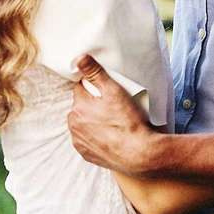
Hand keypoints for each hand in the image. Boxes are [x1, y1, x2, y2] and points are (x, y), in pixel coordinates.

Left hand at [67, 54, 155, 173]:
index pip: (81, 89)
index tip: (107, 93)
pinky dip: (94, 137)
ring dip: (91, 122)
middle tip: (112, 108)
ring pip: (82, 124)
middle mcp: (74, 125)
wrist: (138, 153)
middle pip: (80, 107)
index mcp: (78, 107)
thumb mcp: (114, 91)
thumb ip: (95, 73)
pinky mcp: (86, 154)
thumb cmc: (128, 122)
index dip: (94, 88)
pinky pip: (86, 140)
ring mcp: (79, 141)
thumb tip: (79, 58)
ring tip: (112, 123)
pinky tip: (109, 136)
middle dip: (91, 105)